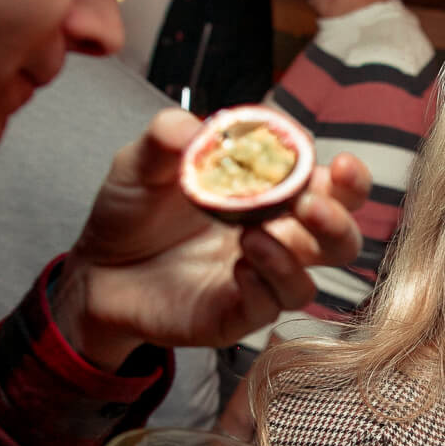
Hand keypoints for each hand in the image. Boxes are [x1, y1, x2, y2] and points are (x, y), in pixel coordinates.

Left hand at [53, 108, 371, 366]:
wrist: (97, 268)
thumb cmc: (132, 211)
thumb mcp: (141, 164)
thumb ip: (166, 139)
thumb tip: (192, 129)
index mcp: (271, 195)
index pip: (330, 187)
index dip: (347, 179)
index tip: (339, 165)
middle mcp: (276, 238)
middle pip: (340, 238)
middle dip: (337, 221)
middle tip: (309, 205)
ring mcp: (258, 280)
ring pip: (311, 280)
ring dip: (292, 256)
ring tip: (255, 236)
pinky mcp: (235, 315)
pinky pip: (269, 308)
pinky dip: (262, 285)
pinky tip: (237, 267)